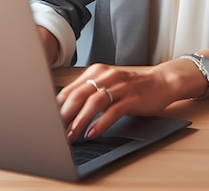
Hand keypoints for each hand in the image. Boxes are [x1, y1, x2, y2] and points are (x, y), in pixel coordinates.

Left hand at [56, 63, 175, 142]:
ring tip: (72, 136)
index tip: (48, 122)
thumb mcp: (107, 86)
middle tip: (56, 132)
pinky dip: (101, 123)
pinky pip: (113, 111)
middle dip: (65, 115)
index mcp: (97, 72)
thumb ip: (88, 94)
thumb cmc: (130, 88)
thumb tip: (64, 112)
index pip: (71, 89)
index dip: (57, 106)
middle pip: (79, 94)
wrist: (160, 83)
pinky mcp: (132, 98)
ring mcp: (120, 86)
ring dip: (80, 120)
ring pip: (95, 102)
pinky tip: (92, 133)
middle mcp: (107, 76)